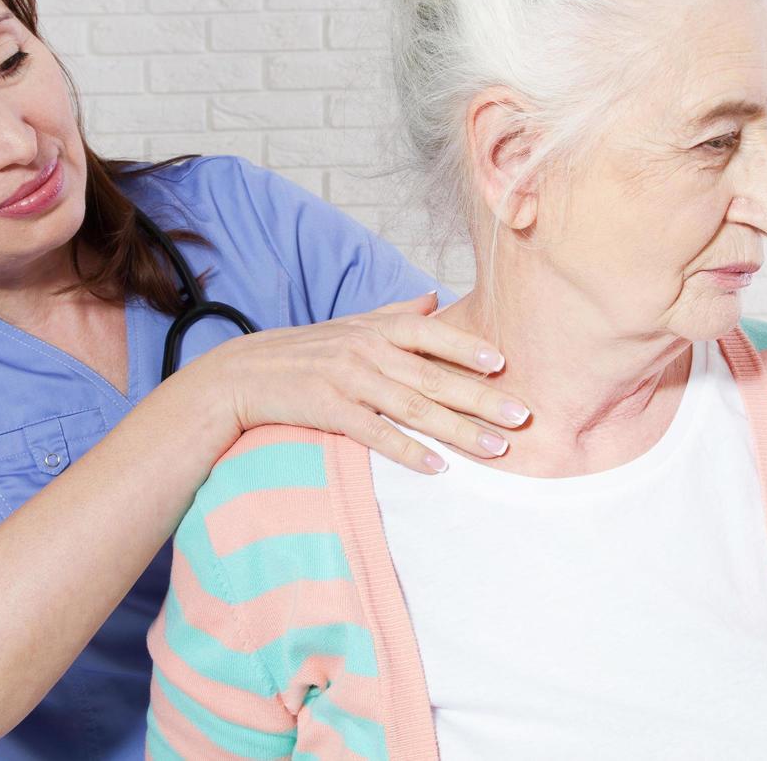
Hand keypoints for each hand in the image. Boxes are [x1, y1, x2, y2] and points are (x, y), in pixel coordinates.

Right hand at [189, 291, 528, 473]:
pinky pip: (376, 433)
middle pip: (433, 376)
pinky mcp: (329, 409)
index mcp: (375, 328)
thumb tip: (433, 299)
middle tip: (521, 415)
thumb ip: (395, 313)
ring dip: (458, 430)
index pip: (430, 335)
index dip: (466, 348)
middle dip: (481, 398)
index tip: (503, 364)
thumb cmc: (306, 350)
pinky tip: (437, 467)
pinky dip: (408, 450)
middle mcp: (366, 350)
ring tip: (495, 448)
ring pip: (413, 407)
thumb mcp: (351, 324)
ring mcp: (348, 380)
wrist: (245, 373)